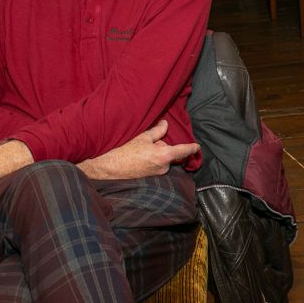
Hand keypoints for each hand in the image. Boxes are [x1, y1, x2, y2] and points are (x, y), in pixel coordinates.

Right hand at [79, 120, 198, 179]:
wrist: (106, 167)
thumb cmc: (123, 150)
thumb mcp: (142, 137)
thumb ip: (157, 131)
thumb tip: (165, 125)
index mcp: (164, 156)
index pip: (183, 150)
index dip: (191, 148)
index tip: (197, 147)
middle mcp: (162, 167)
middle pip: (169, 153)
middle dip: (162, 146)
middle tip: (148, 140)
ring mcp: (155, 174)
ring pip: (161, 159)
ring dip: (155, 153)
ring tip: (139, 148)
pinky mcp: (148, 177)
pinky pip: (154, 165)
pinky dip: (150, 159)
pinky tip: (137, 155)